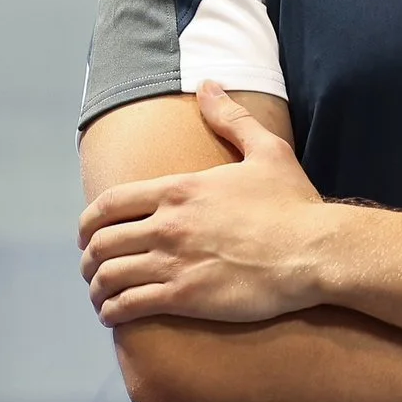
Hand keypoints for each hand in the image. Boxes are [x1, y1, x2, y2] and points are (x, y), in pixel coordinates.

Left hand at [79, 82, 333, 326]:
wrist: (315, 251)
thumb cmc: (293, 204)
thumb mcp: (266, 150)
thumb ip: (231, 118)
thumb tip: (208, 85)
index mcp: (179, 189)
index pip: (110, 203)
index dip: (87, 222)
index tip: (86, 234)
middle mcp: (168, 224)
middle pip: (102, 242)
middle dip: (89, 257)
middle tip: (92, 268)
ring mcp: (174, 262)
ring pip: (110, 275)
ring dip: (97, 287)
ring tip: (100, 296)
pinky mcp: (185, 297)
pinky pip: (130, 305)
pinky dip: (112, 312)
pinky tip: (113, 316)